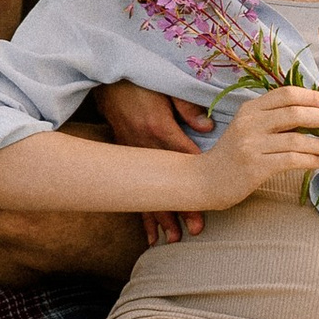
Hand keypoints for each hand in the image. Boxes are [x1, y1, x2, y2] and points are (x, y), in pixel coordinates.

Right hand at [102, 81, 213, 244]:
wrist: (108, 79)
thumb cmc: (141, 82)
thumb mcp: (166, 89)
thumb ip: (186, 107)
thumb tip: (208, 126)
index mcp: (159, 127)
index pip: (183, 159)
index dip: (196, 179)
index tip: (210, 199)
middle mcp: (144, 146)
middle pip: (166, 183)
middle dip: (180, 208)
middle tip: (196, 229)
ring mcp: (132, 154)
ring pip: (148, 191)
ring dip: (161, 217)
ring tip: (173, 238)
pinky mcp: (124, 157)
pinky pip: (133, 189)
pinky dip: (141, 211)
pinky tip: (149, 232)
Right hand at [194, 89, 318, 208]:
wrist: (205, 180)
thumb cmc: (232, 155)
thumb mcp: (248, 128)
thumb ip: (273, 118)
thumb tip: (314, 115)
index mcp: (250, 108)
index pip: (286, 93)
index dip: (312, 96)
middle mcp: (250, 122)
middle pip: (296, 112)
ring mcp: (252, 144)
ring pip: (298, 139)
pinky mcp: (255, 166)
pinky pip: (292, 160)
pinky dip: (312, 160)